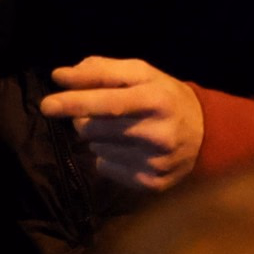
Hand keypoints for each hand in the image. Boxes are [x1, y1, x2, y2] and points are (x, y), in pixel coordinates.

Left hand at [40, 56, 204, 191]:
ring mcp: (156, 162)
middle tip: (99, 113)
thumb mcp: (139, 73)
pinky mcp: (152, 183)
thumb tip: (60, 77)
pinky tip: (130, 150)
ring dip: (98, 137)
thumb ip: (100, 70)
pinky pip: (105, 167)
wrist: (207, 134)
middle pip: (93, 128)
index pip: (107, 101)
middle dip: (84, 118)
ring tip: (124, 130)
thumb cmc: (163, 96)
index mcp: (156, 98)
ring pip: (96, 148)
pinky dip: (108, 157)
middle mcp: (158, 133)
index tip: (47, 104)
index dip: (74, 102)